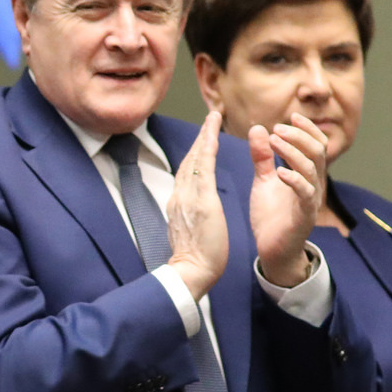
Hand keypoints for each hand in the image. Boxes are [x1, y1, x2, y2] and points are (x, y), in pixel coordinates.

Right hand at [165, 111, 228, 300]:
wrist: (190, 272)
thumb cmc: (194, 260)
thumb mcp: (190, 232)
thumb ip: (192, 217)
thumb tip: (195, 212)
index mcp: (178, 204)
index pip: (187, 173)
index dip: (195, 153)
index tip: (203, 139)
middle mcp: (179, 196)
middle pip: (188, 161)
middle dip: (199, 138)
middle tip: (209, 118)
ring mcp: (187, 197)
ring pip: (194, 159)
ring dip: (203, 136)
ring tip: (212, 118)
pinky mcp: (199, 200)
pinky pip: (202, 168)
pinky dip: (207, 148)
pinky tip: (212, 134)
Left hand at [250, 113, 327, 286]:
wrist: (272, 249)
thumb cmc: (272, 215)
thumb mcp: (263, 180)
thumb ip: (262, 156)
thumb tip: (258, 129)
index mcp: (307, 174)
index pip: (316, 145)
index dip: (307, 129)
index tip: (291, 116)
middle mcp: (314, 184)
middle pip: (318, 151)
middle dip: (299, 136)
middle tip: (278, 127)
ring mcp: (311, 199)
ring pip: (311, 168)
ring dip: (293, 151)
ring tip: (274, 141)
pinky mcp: (304, 215)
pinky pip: (305, 194)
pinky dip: (294, 180)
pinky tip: (280, 172)